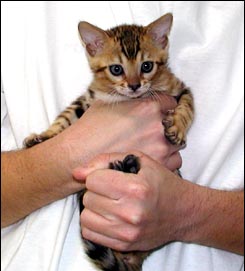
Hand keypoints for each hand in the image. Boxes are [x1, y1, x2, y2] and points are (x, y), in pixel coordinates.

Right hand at [56, 94, 179, 169]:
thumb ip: (133, 101)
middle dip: (167, 126)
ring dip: (169, 144)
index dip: (164, 108)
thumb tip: (140, 100)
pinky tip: (153, 159)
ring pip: (177, 143)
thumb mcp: (110, 103)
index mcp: (148, 106)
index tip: (160, 114)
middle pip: (176, 123)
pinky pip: (175, 161)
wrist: (79, 154)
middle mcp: (158, 126)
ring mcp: (160, 147)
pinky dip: (167, 160)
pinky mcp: (158, 165)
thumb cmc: (91, 129)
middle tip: (153, 132)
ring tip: (152, 147)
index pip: (170, 103)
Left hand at [73, 151, 183, 251]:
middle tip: (112, 190)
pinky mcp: (124, 245)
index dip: (99, 176)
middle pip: (88, 198)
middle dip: (96, 191)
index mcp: (135, 188)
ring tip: (109, 203)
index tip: (109, 177)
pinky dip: (94, 222)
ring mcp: (127, 232)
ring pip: (85, 216)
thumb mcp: (139, 161)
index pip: (92, 180)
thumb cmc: (161, 182)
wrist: (183, 212)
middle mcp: (130, 213)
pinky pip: (89, 233)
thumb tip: (76, 172)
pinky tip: (108, 216)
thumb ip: (106, 160)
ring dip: (94, 208)